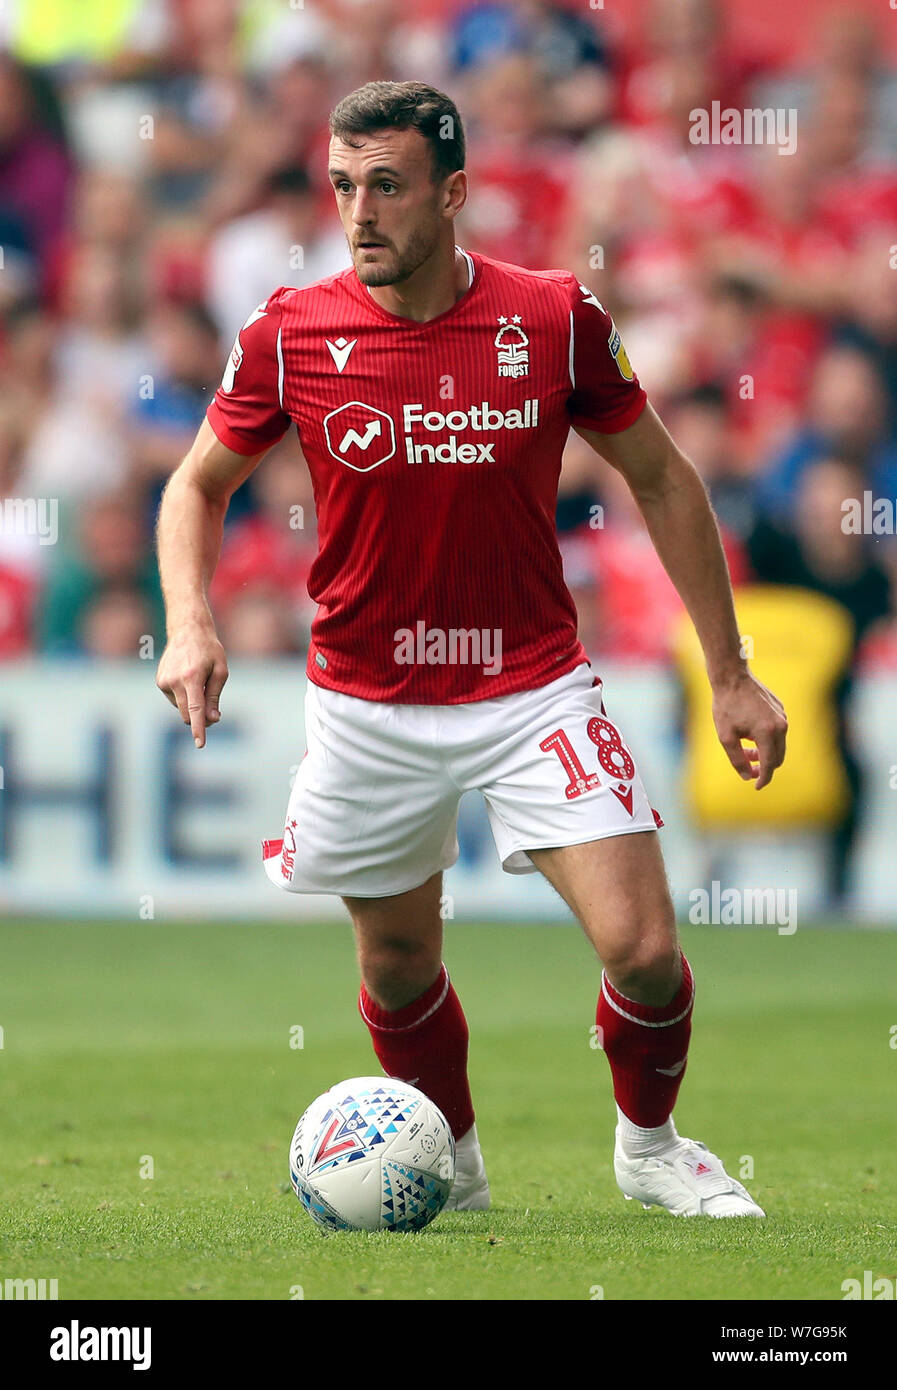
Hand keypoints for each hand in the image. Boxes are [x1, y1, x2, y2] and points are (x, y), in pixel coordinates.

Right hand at [156, 621, 228, 748]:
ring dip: (192, 704)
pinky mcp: (160, 682)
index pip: (195, 709)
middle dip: (200, 719)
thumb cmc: (209, 650)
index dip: (198, 728)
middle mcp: (174, 681)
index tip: (200, 744)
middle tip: (214, 713)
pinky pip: (175, 699)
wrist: (187, 631)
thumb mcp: (220, 671)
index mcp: (192, 677)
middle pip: (187, 714)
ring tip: (199, 682)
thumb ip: (215, 697)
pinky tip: (188, 679)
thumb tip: (212, 720)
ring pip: (182, 708)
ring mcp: (164, 682)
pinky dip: (184, 696)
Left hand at [711, 669, 787, 789]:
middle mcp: (780, 725)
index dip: (763, 779)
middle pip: (778, 757)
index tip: (756, 787)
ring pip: (778, 745)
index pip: (770, 764)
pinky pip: (778, 732)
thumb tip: (747, 777)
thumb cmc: (726, 707)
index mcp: (768, 733)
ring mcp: (782, 717)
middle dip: (764, 766)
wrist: (732, 678)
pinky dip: (767, 740)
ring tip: (745, 750)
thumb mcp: (726, 737)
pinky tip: (750, 734)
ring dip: (765, 753)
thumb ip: (737, 760)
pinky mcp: (781, 710)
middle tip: (747, 767)